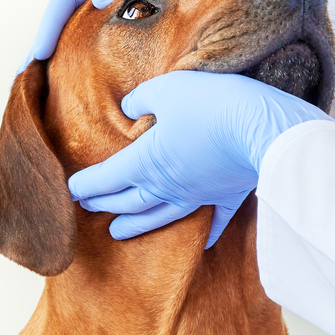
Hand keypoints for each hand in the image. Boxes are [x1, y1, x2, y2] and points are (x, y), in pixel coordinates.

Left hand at [67, 71, 331, 247]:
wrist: (264, 130)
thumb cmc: (212, 104)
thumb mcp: (166, 88)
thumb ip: (141, 99)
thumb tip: (131, 108)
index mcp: (146, 161)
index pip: (106, 177)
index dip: (86, 185)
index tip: (70, 190)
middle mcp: (167, 184)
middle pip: (128, 199)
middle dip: (105, 204)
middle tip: (87, 207)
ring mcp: (197, 194)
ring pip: (160, 216)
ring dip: (136, 225)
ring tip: (118, 232)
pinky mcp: (227, 195)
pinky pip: (214, 222)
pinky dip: (205, 236)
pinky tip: (200, 245)